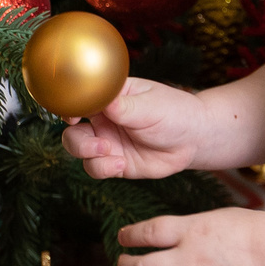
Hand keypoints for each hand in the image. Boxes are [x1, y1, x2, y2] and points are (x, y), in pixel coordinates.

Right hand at [61, 77, 207, 178]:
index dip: (70, 107)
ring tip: (109, 152)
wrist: (194, 139)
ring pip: (79, 150)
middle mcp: (105, 119)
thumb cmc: (174, 113)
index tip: (72, 116)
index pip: (80, 99)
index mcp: (111, 97)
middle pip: (73, 130)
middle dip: (77, 139)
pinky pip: (96, 168)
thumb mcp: (150, 106)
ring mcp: (109, 141)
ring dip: (88, 154)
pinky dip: (102, 168)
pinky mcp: (115, 162)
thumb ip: (124, 106)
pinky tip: (120, 165)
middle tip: (98, 143)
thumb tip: (101, 97)